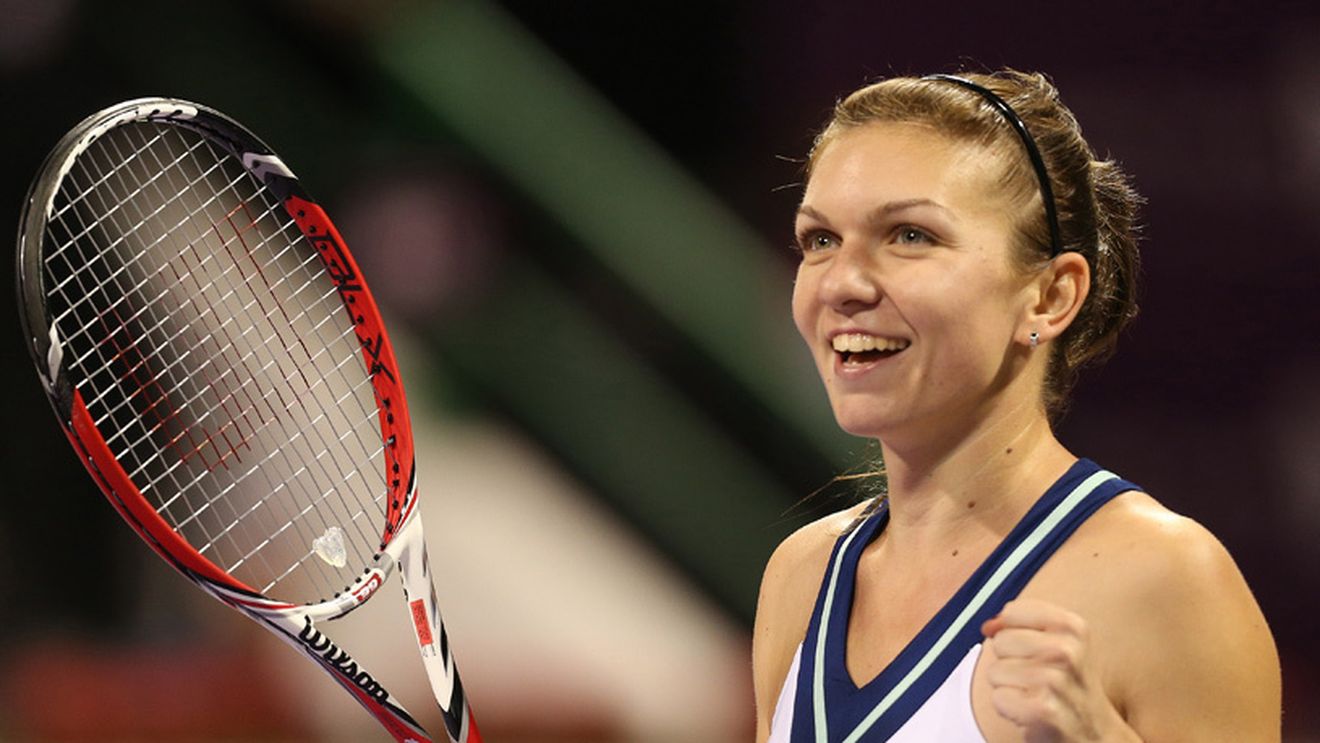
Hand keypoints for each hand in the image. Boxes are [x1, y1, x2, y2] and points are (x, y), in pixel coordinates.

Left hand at [981, 599, 1137, 742]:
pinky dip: (1008, 708)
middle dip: (1010, 661)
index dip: (1012, 630)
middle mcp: (1066, 651)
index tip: (1032, 649)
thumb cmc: (1069, 686)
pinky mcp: (1042, 710)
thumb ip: (1020, 625)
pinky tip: (1031, 711)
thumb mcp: (1059, 643)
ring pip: (995, 671)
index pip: (1012, 612)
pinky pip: (998, 698)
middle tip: (1037, 678)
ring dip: (1009, 686)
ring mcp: (1054, 681)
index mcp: (1073, 626)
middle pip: (1000, 641)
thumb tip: (989, 626)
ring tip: (1036, 694)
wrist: (1096, 734)